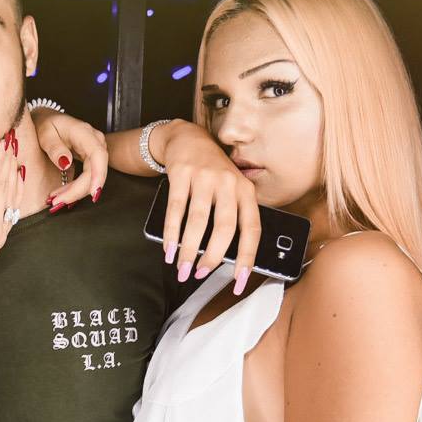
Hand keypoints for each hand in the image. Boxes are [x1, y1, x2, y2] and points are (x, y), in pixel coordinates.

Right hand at [0, 128, 24, 292]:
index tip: (1, 140)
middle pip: (4, 185)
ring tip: (15, 149)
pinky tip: (18, 176)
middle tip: (11, 135)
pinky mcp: (0, 237)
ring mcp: (0, 232)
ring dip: (14, 170)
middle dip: (7, 159)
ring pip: (12, 195)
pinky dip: (17, 189)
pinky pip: (13, 207)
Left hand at [30, 106, 107, 206]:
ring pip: (93, 177)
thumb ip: (54, 147)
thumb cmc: (46, 124)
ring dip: (76, 191)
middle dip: (78, 190)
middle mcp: (95, 141)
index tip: (93, 193)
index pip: (98, 155)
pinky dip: (76, 188)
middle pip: (96, 171)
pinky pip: (88, 177)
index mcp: (84, 132)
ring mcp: (95, 150)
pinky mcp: (91, 158)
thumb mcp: (45, 133)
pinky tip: (63, 194)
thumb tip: (65, 163)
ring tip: (56, 199)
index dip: (98, 175)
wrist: (48, 119)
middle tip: (57, 202)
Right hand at [153, 120, 260, 290]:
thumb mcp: (231, 190)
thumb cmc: (213, 174)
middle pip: (224, 227)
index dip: (247, 258)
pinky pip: (175, 209)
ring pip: (198, 220)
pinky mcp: (182, 173)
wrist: (188, 139)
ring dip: (188, 249)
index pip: (252, 229)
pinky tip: (169, 249)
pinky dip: (171, 233)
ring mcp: (205, 177)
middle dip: (213, 256)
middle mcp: (229, 183)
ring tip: (182, 269)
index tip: (239, 282)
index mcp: (246, 191)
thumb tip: (225, 259)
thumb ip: (233, 216)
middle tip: (201, 274)